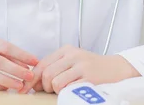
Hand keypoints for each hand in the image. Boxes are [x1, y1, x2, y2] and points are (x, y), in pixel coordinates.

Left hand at [19, 45, 139, 93]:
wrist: (118, 68)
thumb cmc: (93, 68)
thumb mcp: (73, 62)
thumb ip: (55, 68)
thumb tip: (34, 82)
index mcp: (66, 50)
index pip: (41, 64)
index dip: (31, 78)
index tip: (25, 88)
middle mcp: (72, 55)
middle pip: (46, 73)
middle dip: (45, 86)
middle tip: (51, 90)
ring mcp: (81, 65)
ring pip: (55, 81)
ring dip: (56, 90)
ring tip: (64, 90)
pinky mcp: (89, 77)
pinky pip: (68, 87)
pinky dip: (66, 92)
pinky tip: (72, 90)